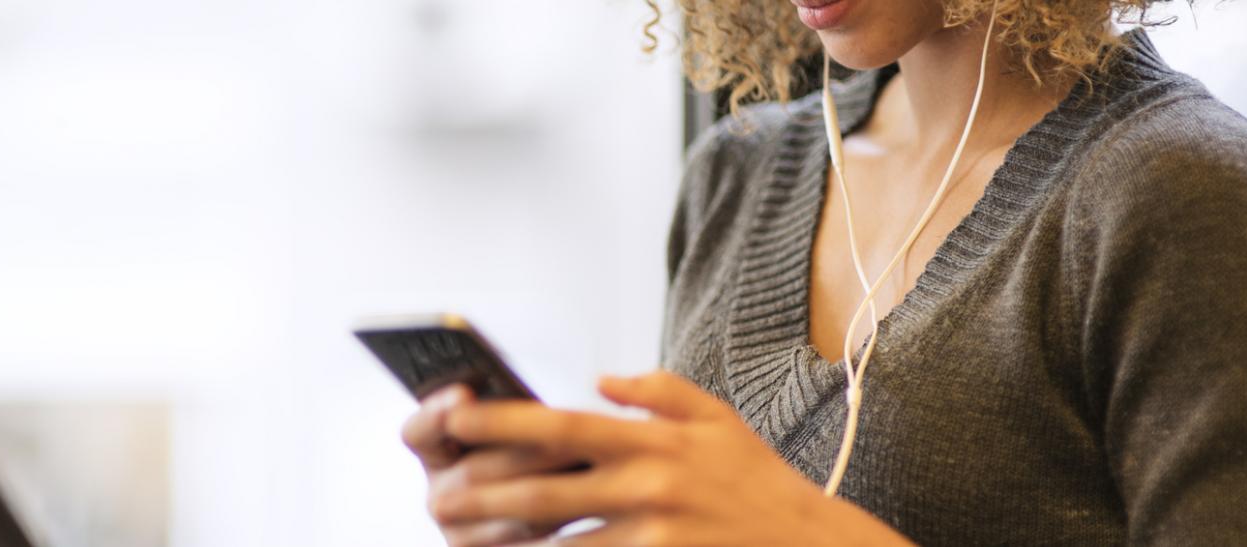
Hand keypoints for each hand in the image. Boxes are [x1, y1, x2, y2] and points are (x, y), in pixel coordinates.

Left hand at [432, 371, 911, 545]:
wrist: (810, 545)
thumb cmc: (758, 482)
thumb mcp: (718, 419)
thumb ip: (658, 391)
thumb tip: (599, 379)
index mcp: (652, 437)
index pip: (561, 422)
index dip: (501, 419)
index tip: (455, 415)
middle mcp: (647, 481)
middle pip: (543, 487)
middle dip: (481, 492)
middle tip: (436, 498)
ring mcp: (652, 530)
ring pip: (556, 542)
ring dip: (504, 542)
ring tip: (462, 539)